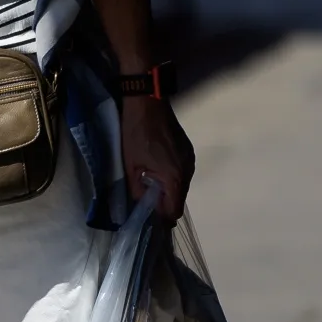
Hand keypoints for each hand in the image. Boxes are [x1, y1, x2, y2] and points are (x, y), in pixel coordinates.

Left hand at [120, 97, 193, 221]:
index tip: (148, 218)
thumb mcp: (130, 167)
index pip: (174, 210)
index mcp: (175, 178)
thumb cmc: (136, 134)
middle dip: (163, 204)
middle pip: (178, 199)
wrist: (148, 103)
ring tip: (148, 185)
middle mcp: (188, 171)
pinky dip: (170, 177)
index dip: (161, 218)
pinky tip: (156, 171)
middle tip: (145, 203)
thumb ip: (137, 191)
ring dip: (167, 189)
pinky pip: (181, 172)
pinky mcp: (187, 150)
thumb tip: (141, 206)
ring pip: (180, 185)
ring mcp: (190, 159)